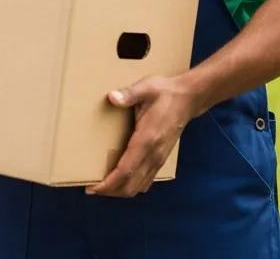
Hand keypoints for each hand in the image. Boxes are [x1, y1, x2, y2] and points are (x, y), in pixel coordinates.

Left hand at [86, 75, 197, 196]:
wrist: (188, 99)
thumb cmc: (164, 92)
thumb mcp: (145, 88)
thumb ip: (129, 94)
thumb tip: (112, 97)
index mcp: (147, 140)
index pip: (126, 171)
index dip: (109, 183)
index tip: (92, 188)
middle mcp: (154, 154)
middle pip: (131, 185)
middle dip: (111, 191)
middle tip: (91, 188)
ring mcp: (159, 158)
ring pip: (139, 186)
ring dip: (120, 190)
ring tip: (102, 186)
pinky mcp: (161, 158)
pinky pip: (146, 180)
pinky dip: (131, 185)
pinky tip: (121, 179)